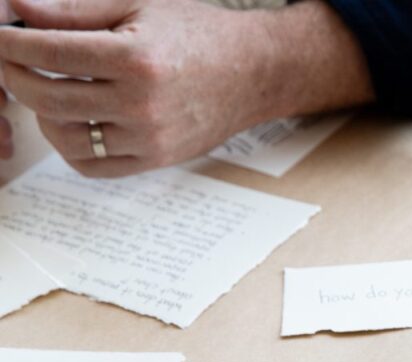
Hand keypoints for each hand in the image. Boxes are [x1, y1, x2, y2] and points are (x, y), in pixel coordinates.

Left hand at [0, 0, 372, 177]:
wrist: (253, 73)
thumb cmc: (199, 36)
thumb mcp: (137, 8)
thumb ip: (74, 10)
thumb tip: (17, 7)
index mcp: (136, 59)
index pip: (49, 52)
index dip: (11, 43)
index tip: (0, 37)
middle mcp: (142, 104)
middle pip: (48, 96)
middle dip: (16, 75)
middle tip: (11, 61)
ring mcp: (149, 137)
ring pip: (65, 135)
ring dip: (42, 112)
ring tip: (45, 89)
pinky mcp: (155, 158)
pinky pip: (93, 164)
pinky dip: (70, 145)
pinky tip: (72, 119)